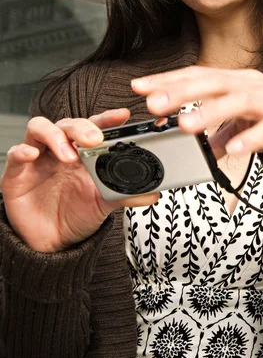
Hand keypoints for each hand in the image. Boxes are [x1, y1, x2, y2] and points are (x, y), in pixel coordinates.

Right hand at [1, 109, 159, 252]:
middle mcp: (61, 148)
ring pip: (40, 128)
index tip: (123, 115)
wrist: (52, 242)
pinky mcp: (17, 173)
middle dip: (83, 127)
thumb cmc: (77, 214)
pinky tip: (31, 154)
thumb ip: (125, 194)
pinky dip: (22, 150)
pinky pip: (15, 154)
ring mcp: (38, 158)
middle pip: (69, 123)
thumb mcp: (104, 203)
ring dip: (55, 136)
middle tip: (95, 139)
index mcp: (84, 151)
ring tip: (68, 155)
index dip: (107, 118)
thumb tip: (153, 193)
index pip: (95, 126)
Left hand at [131, 66, 262, 159]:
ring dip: (209, 114)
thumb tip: (199, 150)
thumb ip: (220, 134)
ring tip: (184, 126)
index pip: (197, 76)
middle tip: (153, 103)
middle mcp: (250, 85)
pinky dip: (249, 139)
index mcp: (236, 82)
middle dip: (181, 92)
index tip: (139, 87)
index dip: (167, 80)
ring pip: (236, 102)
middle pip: (212, 83)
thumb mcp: (244, 123)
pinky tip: (233, 149)